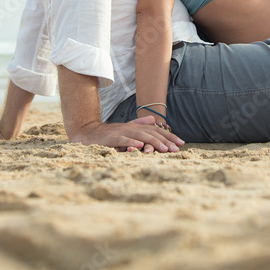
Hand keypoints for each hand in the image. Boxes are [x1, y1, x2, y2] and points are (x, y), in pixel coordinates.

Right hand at [69, 118, 183, 153]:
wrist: (88, 133)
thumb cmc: (108, 134)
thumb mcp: (126, 128)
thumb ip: (139, 123)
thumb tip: (153, 120)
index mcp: (136, 127)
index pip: (156, 130)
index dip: (169, 136)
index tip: (181, 143)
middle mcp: (131, 128)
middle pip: (152, 133)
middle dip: (166, 141)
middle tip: (177, 148)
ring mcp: (122, 133)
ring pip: (141, 136)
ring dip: (153, 142)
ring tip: (165, 149)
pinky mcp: (112, 139)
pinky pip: (123, 140)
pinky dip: (131, 143)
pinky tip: (140, 147)